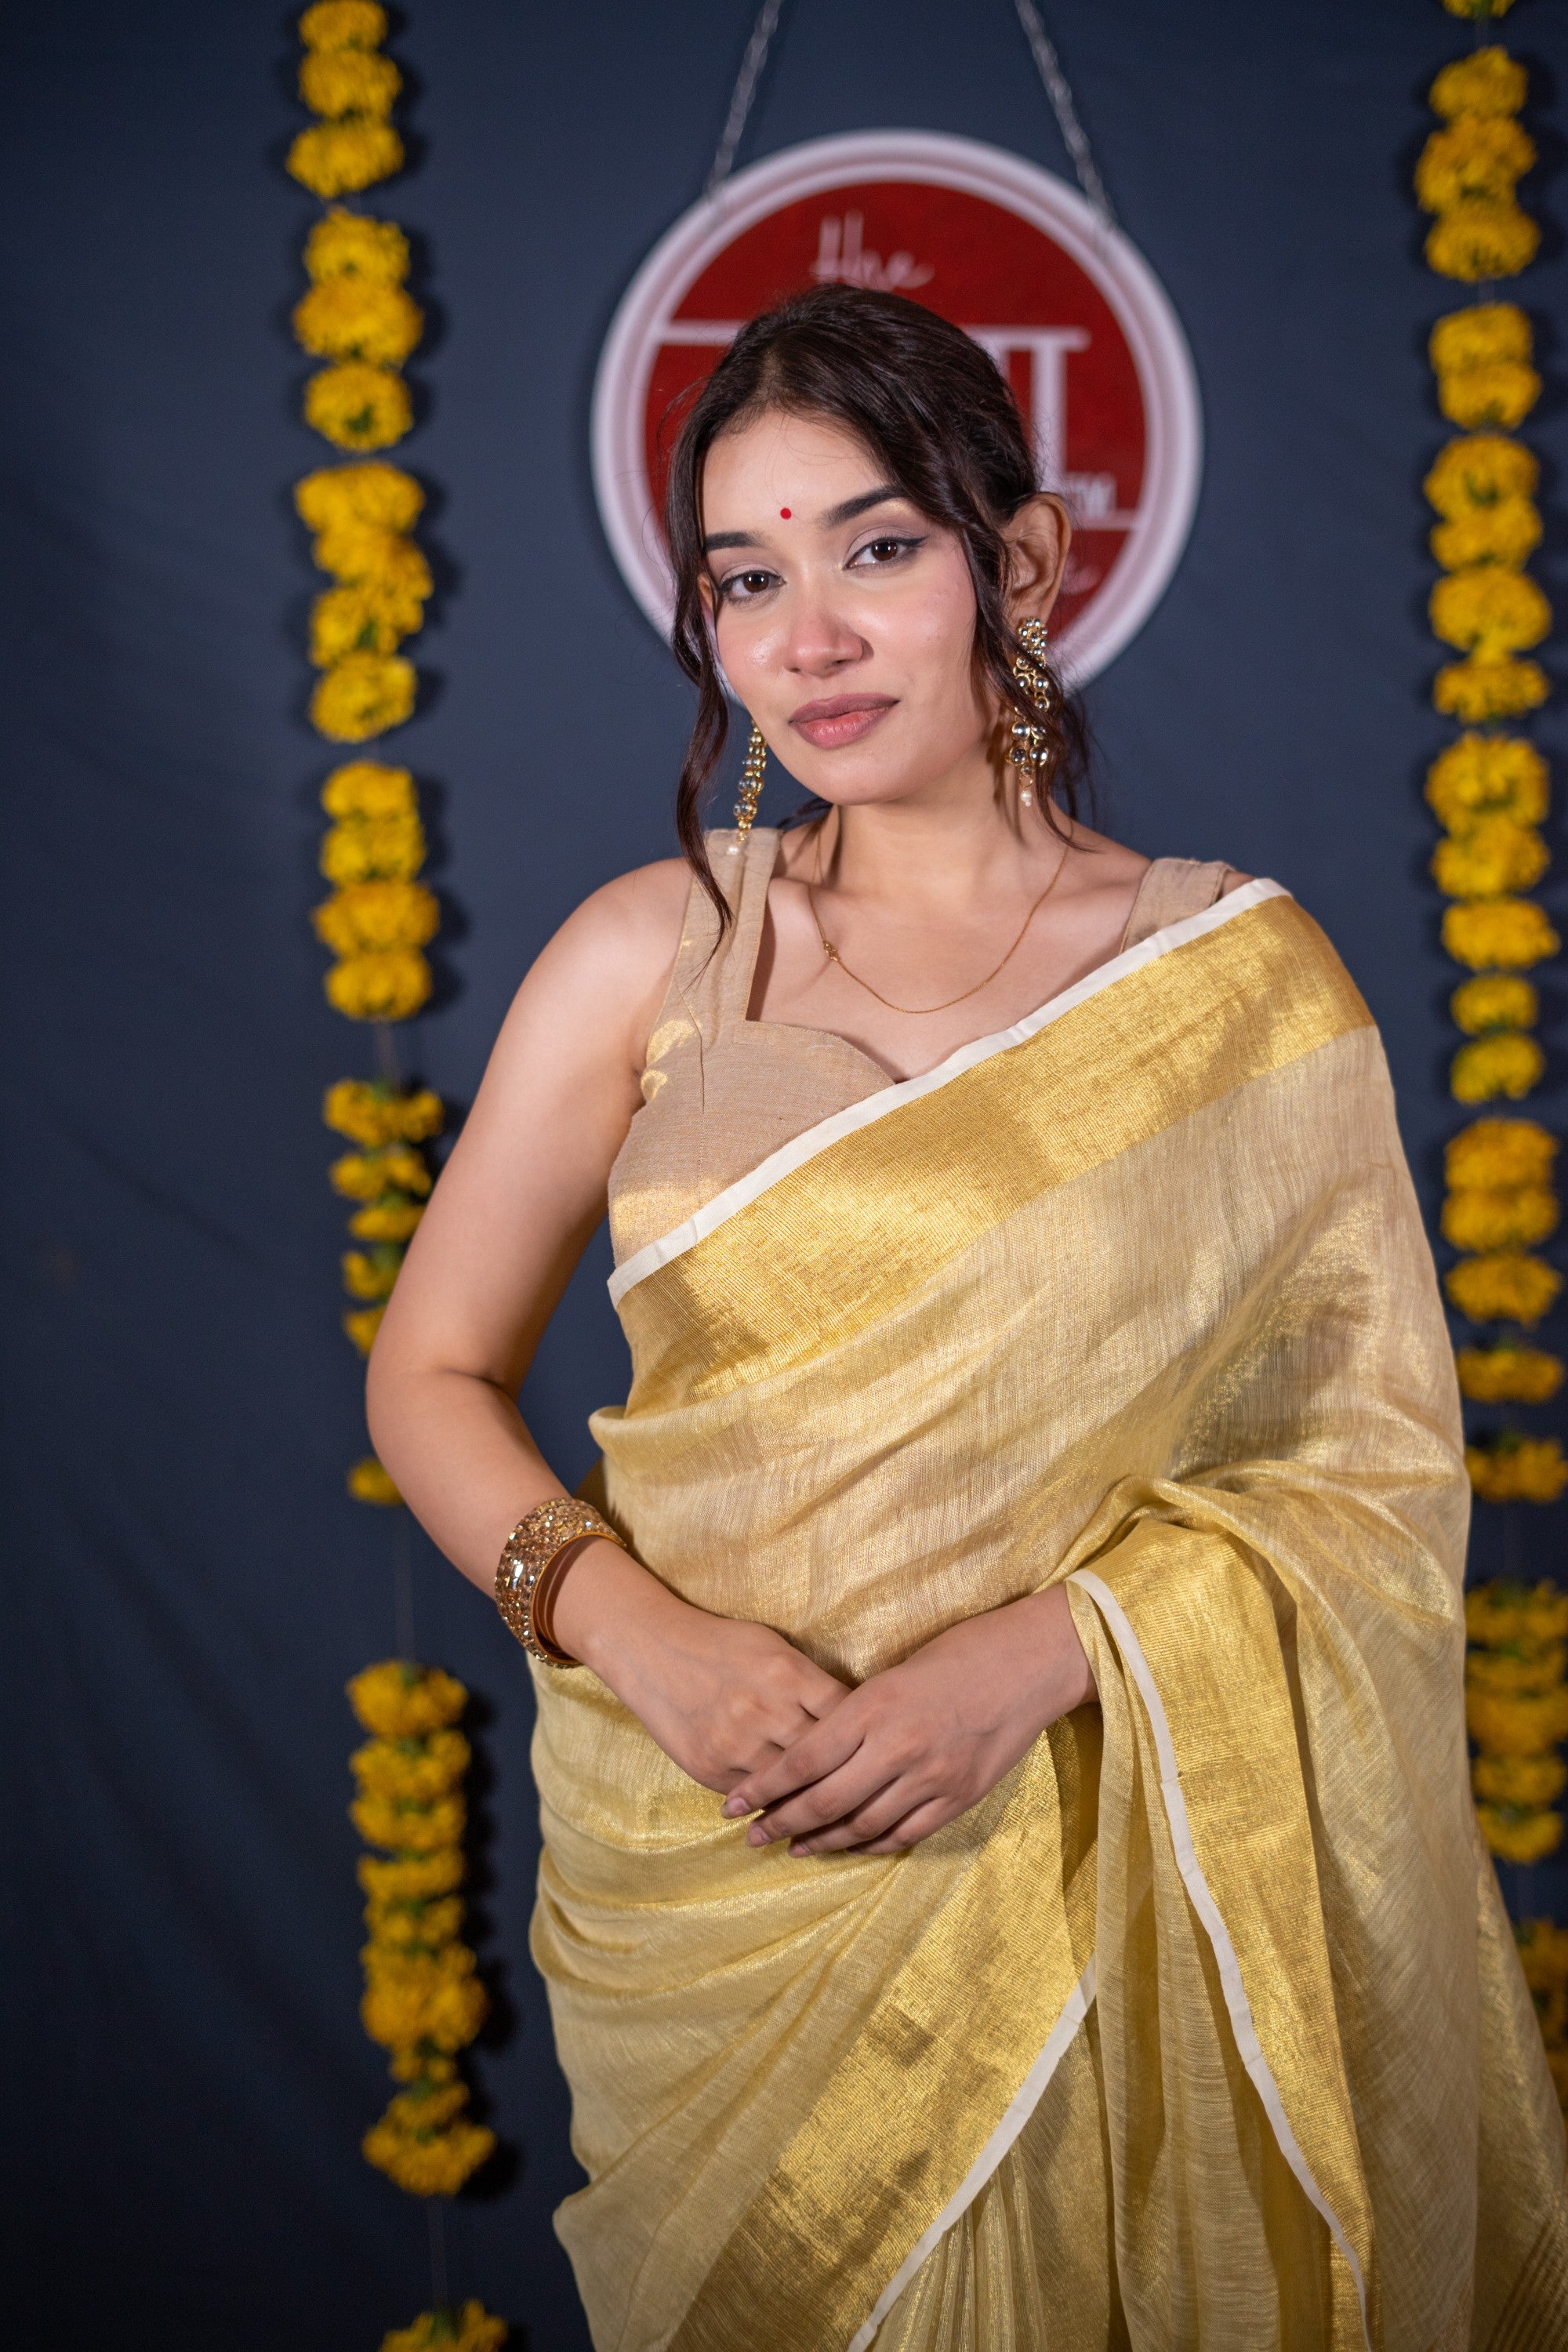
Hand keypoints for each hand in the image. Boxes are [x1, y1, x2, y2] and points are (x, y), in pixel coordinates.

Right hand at [551, 1540, 849, 1794]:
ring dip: (817, 1800)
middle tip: (875, 1789)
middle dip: (852, 1774)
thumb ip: (811, 1681)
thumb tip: (854, 1712)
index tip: (880, 1745)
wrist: (653, 1652)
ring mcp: (737, 1744)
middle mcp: (766, 1711)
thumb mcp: (774, 1647)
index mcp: (788, 1674)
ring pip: (793, 1787)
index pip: (846, 1714)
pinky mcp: (711, 1769)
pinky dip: (777, 1804)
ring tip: (845, 1813)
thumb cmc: (722, 1644)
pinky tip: (796, 1812)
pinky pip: (756, 1798)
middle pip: (826, 1757)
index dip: (868, 1734)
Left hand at [721, 1585, 1095, 1855]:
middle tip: (752, 1838)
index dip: (763, 1788)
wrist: (1033, 1662)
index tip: (733, 1804)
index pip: (803, 1760)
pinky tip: (851, 1847)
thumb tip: (816, 1750)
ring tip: (794, 1846)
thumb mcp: (895, 1671)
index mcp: (874, 1707)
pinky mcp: (959, 1796)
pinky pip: (904, 1833)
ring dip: (823, 1841)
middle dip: (780, 1823)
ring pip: (861, 1825)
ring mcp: (931, 1776)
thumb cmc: (961, 1651)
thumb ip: (857, 1713)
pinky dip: (872, 1844)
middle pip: (823, 1801)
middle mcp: (898, 1747)